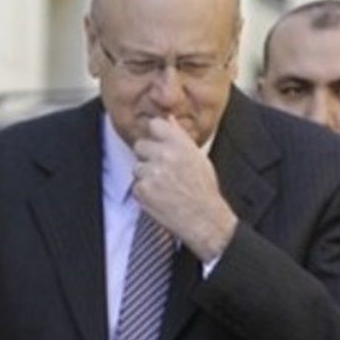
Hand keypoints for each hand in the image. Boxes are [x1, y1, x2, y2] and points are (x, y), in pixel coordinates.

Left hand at [131, 115, 237, 261]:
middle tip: (161, 171)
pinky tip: (160, 198)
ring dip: (145, 176)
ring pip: (137, 167)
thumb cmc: (203, 190)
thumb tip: (169, 120)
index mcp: (181, 144)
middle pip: (140, 145)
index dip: (155, 134)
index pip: (155, 124)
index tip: (157, 142)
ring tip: (164, 187)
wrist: (204, 219)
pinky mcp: (142, 190)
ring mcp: (152, 173)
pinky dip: (144, 193)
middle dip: (147, 157)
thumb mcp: (198, 158)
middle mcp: (165, 155)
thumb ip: (180, 138)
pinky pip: (136, 186)